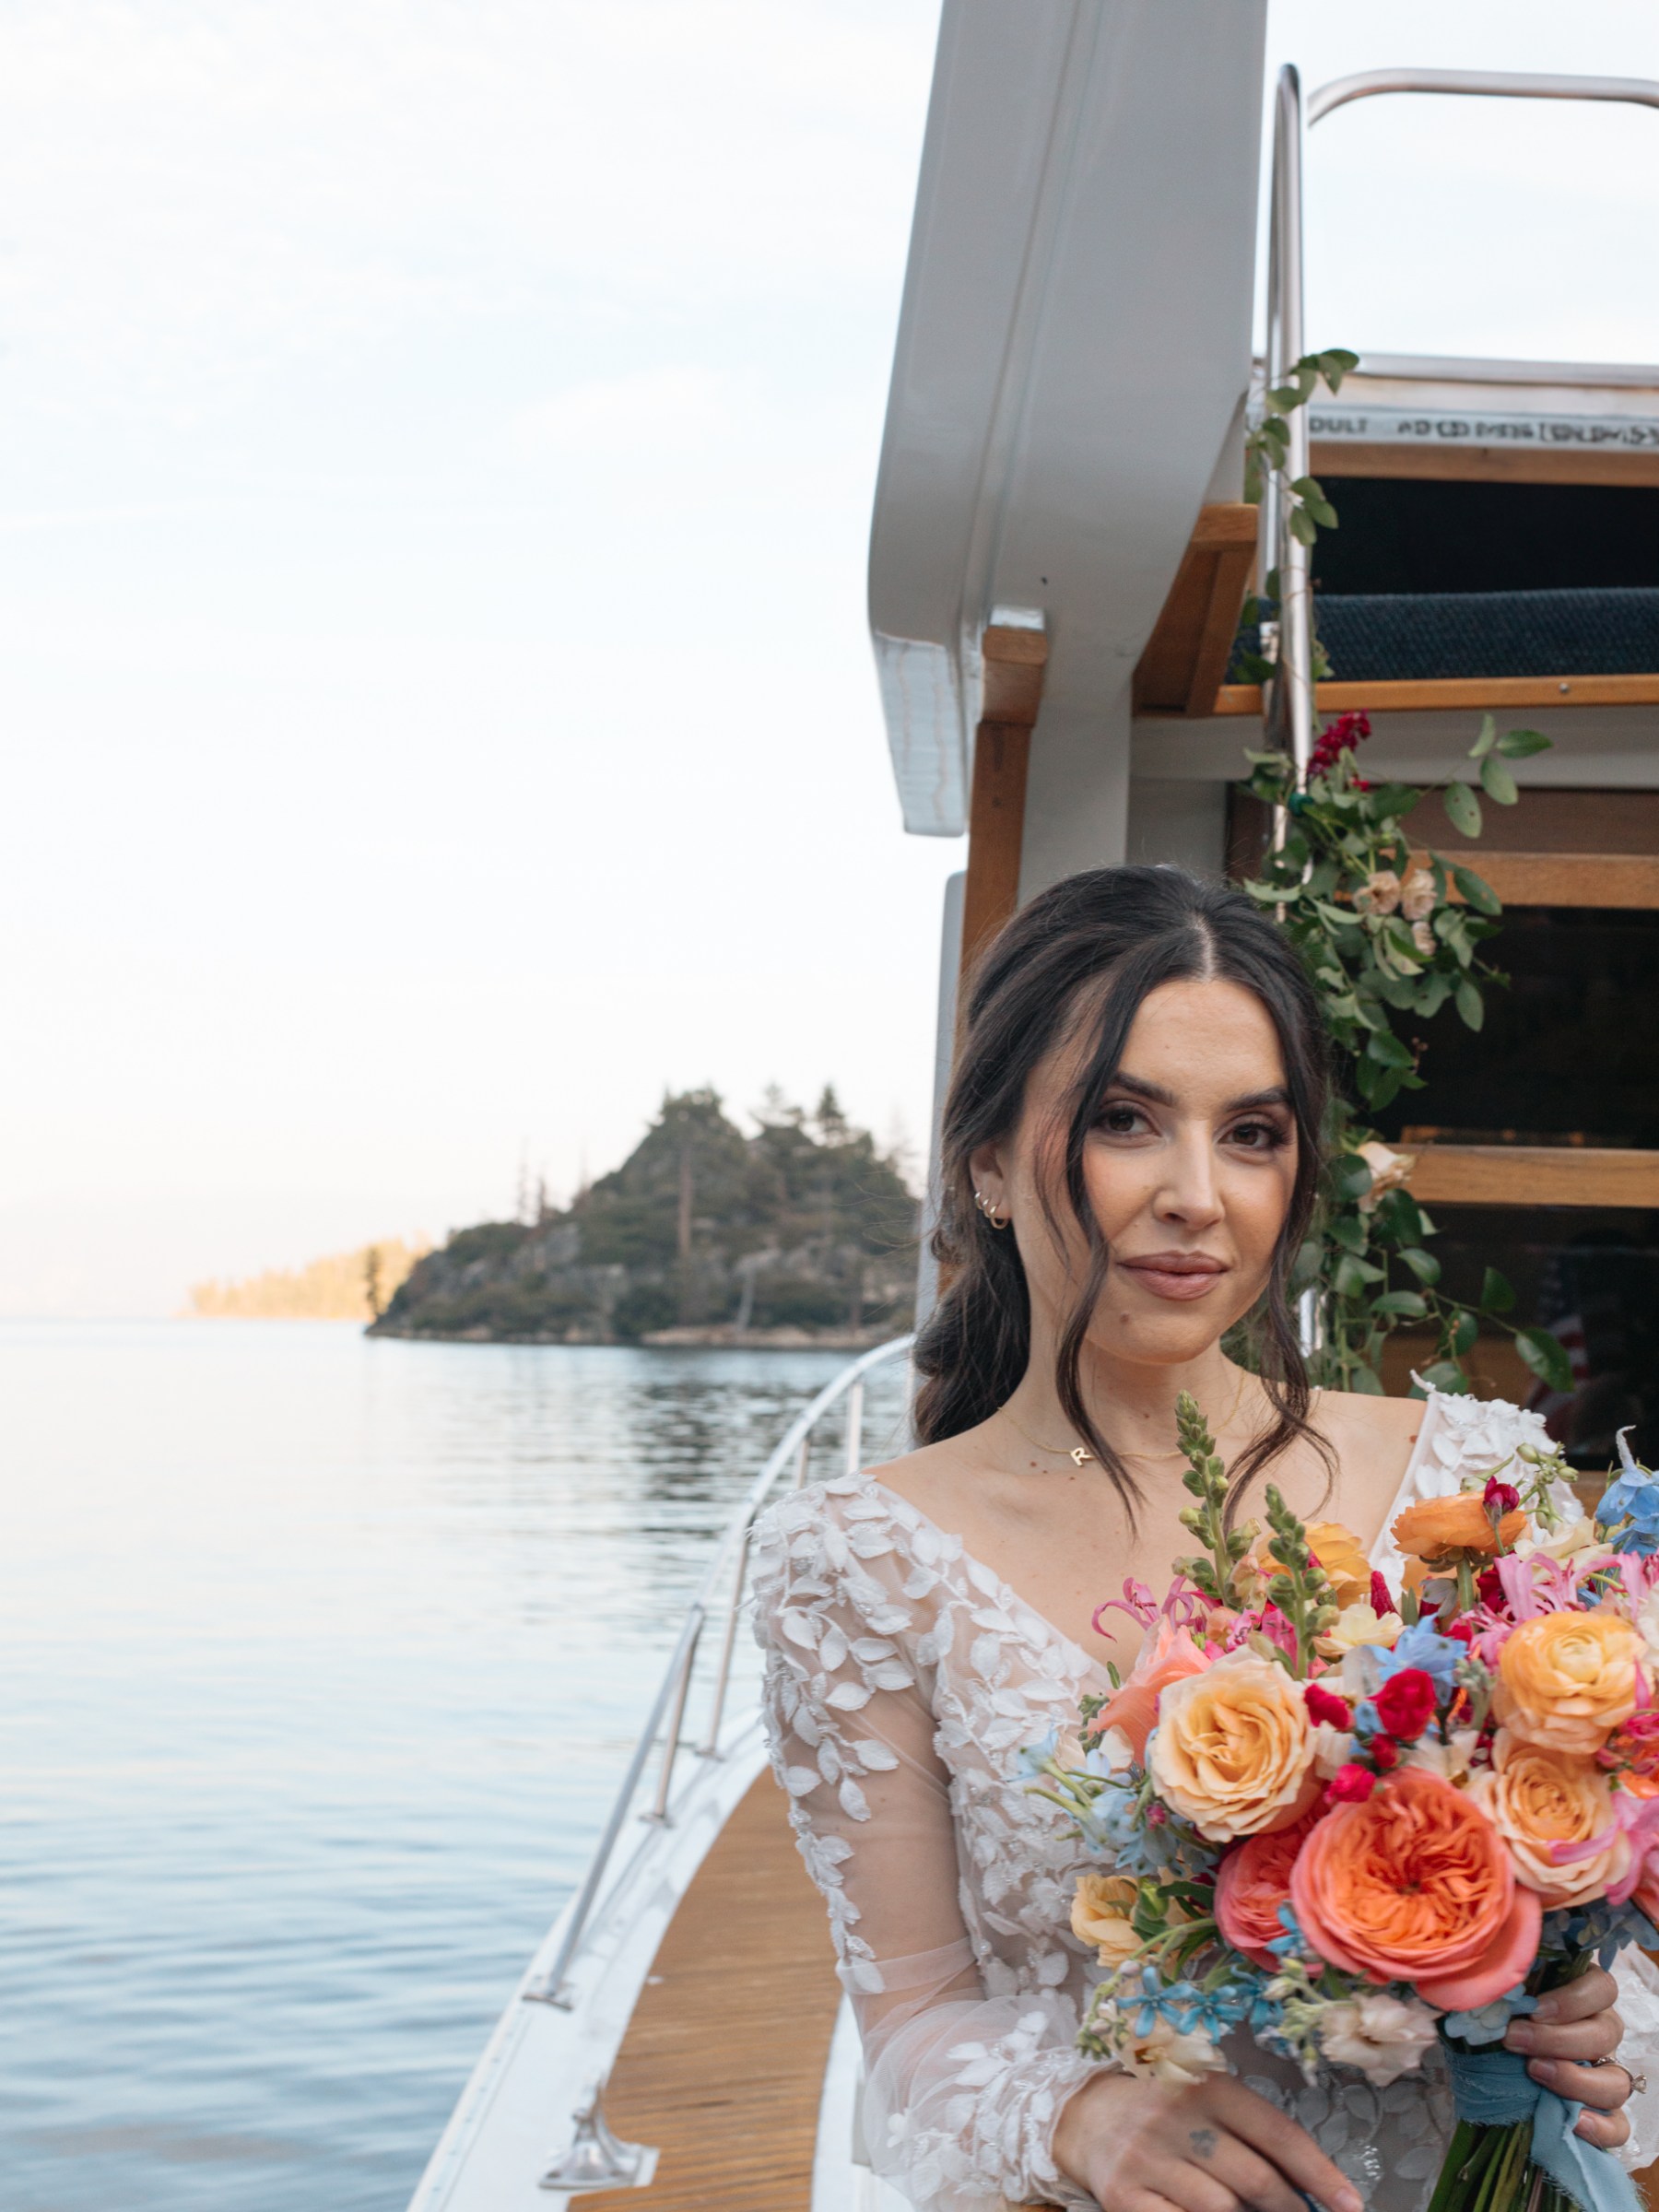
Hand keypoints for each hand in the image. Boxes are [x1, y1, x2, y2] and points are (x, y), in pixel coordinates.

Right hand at [1054, 2068, 1362, 2211]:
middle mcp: (1175, 2117)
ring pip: (1222, 2210)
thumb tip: (1311, 2190)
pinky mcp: (1124, 2196)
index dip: (1319, 2173)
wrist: (1089, 2117)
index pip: (1276, 2133)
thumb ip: (1253, 2136)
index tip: (1351, 2205)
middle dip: (1290, 2209)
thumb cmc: (1168, 2111)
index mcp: (1207, 2085)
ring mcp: (1147, 2158)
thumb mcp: (1209, 2102)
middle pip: (1254, 2179)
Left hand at [1504, 1966, 1632, 2150]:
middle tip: (1515, 2040)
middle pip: (1605, 2034)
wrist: (1494, 2063)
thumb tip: (1492, 1991)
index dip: (1572, 1999)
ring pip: (1617, 2082)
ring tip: (1536, 2073)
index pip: (1602, 1989)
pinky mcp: (1605, 2112)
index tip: (1534, 2009)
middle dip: (1558, 2040)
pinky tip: (1573, 2121)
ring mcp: (1607, 2073)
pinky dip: (1601, 2128)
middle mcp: (1602, 2032)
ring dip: (1577, 2081)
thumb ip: (1507, 1992)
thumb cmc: (1501, 2019)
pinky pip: (1619, 2126)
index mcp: (1584, 1997)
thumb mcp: (1505, 2000)